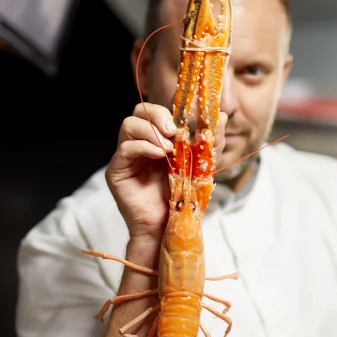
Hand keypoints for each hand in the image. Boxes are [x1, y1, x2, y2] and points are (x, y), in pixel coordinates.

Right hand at [106, 104, 226, 243]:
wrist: (169, 226)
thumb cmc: (182, 199)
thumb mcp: (202, 166)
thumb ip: (210, 141)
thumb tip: (220, 115)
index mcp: (157, 140)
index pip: (155, 112)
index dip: (167, 110)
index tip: (183, 120)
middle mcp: (140, 144)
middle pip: (139, 112)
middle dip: (157, 116)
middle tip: (173, 131)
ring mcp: (127, 156)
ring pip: (128, 125)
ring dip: (150, 132)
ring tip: (167, 149)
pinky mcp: (117, 170)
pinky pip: (124, 148)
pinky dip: (142, 146)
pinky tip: (158, 155)